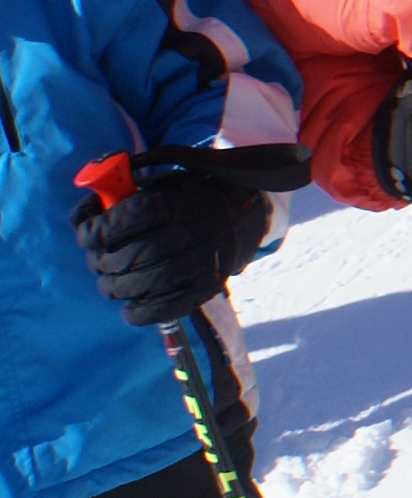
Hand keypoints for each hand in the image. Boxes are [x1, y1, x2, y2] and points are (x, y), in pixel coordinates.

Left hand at [73, 159, 270, 324]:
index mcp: (172, 204)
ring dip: (112, 287)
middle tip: (97, 261)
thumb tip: (83, 214)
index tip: (84, 234)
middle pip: (125, 257)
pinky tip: (128, 305)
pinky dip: (136, 312)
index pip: (120, 222)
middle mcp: (185, 235)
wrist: (241, 215)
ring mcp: (196, 265)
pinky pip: (160, 310)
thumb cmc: (187, 199)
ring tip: (109, 284)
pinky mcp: (203, 289)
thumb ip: (124, 194)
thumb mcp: (161, 185)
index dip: (92, 231)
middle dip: (100, 262)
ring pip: (138, 286)